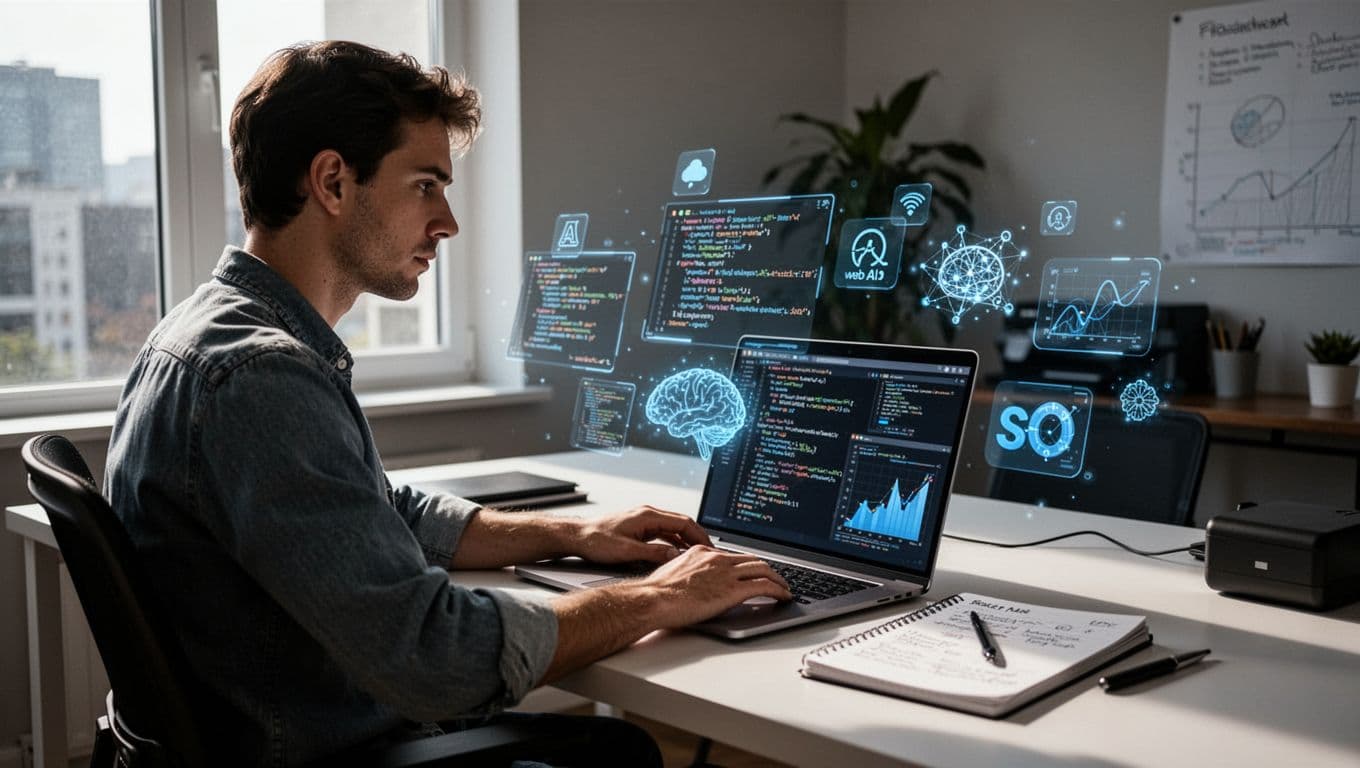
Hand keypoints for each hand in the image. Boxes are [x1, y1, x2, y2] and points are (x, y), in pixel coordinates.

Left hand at [574, 505, 710, 564]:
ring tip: (697, 554)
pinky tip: (678, 553)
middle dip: (696, 538)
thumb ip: (654, 554)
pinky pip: (662, 533)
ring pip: (672, 529)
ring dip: (685, 540)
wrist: (577, 536)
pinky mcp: (638, 528)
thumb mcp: (627, 552)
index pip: (683, 522)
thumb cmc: (596, 540)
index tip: (709, 547)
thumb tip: (675, 557)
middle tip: (709, 552)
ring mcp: (643, 521)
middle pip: (681, 524)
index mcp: (648, 516)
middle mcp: (647, 515)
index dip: (699, 535)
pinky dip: (673, 542)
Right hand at [638, 546, 792, 628]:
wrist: (653, 599)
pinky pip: (764, 586)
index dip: (747, 563)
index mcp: (702, 552)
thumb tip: (694, 584)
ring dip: (778, 579)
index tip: (752, 570)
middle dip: (767, 568)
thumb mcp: (674, 573)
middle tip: (775, 577)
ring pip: (763, 569)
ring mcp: (726, 573)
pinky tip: (783, 596)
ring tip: (784, 587)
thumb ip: (690, 573)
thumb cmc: (657, 592)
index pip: (733, 555)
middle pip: (752, 559)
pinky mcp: (732, 590)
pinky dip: (778, 590)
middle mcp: (717, 558)